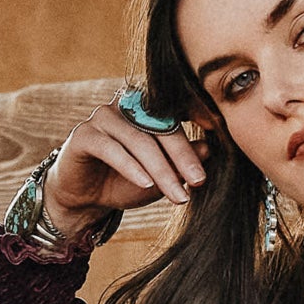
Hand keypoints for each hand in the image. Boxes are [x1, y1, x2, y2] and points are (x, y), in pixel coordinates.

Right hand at [42, 105, 204, 235]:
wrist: (84, 199)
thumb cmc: (124, 182)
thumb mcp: (160, 176)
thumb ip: (180, 162)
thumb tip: (209, 149)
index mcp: (147, 106)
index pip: (177, 115)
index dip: (197, 129)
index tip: (220, 144)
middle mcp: (125, 104)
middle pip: (160, 127)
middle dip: (182, 157)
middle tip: (199, 181)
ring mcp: (103, 116)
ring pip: (139, 141)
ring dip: (160, 170)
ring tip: (176, 195)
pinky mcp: (84, 134)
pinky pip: (112, 149)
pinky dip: (131, 168)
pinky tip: (145, 184)